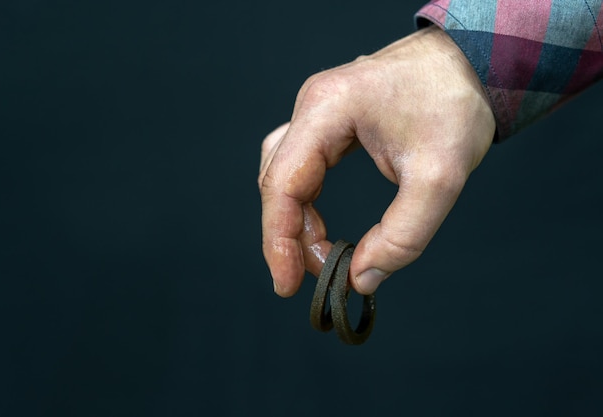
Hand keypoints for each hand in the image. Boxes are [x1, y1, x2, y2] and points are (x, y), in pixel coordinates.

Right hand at [258, 26, 495, 296]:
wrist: (472, 63)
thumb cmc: (456, 105)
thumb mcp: (439, 178)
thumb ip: (403, 236)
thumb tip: (362, 279)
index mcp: (326, 109)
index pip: (281, 183)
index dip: (278, 240)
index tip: (287, 285)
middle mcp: (312, 106)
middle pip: (276, 181)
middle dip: (289, 235)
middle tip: (314, 274)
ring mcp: (318, 111)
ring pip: (284, 174)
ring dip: (295, 220)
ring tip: (321, 254)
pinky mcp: (330, 120)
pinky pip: (302, 166)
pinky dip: (307, 201)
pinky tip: (320, 224)